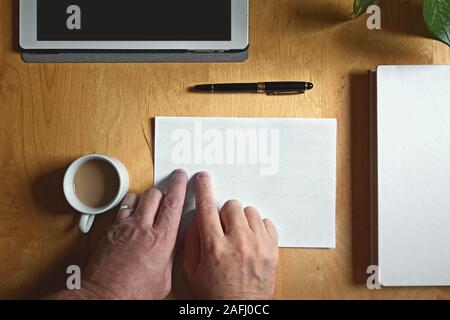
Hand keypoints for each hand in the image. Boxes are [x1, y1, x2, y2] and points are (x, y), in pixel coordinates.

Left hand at [74, 169, 187, 299]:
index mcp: (161, 240)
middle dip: (163, 190)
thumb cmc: (133, 294)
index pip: (173, 203)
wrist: (103, 297)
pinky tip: (132, 216)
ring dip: (145, 198)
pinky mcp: (109, 230)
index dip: (180, 185)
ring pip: (136, 196)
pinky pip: (121, 208)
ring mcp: (124, 227)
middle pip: (155, 194)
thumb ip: (170, 256)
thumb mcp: (163, 279)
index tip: (182, 177)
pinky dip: (129, 207)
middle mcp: (142, 228)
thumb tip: (174, 244)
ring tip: (148, 206)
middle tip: (167, 193)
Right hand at [183, 172, 278, 299]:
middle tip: (223, 227)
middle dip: (225, 213)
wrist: (240, 310)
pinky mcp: (272, 249)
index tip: (203, 179)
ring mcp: (258, 246)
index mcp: (215, 248)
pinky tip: (252, 239)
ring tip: (239, 235)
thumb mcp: (193, 270)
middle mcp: (238, 243)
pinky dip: (258, 228)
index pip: (206, 209)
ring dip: (242, 220)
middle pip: (232, 205)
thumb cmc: (216, 293)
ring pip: (250, 211)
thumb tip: (196, 218)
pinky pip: (267, 222)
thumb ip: (191, 241)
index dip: (203, 189)